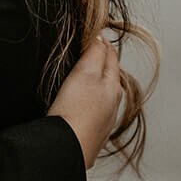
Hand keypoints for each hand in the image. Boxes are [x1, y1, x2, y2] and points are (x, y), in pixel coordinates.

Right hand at [48, 37, 123, 168]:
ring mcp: (103, 120)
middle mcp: (112, 103)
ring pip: (103, 95)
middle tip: (88, 49)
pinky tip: (79, 105)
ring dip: (96, 82)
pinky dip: (89, 102)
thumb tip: (101, 37)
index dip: (101, 42)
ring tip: (84, 75)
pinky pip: (93, 111)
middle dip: (101, 61)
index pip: (110, 56)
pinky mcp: (91, 134)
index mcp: (112, 85)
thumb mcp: (86, 73)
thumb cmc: (76, 110)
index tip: (92, 32)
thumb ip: (95, 53)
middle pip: (109, 75)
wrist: (68, 148)